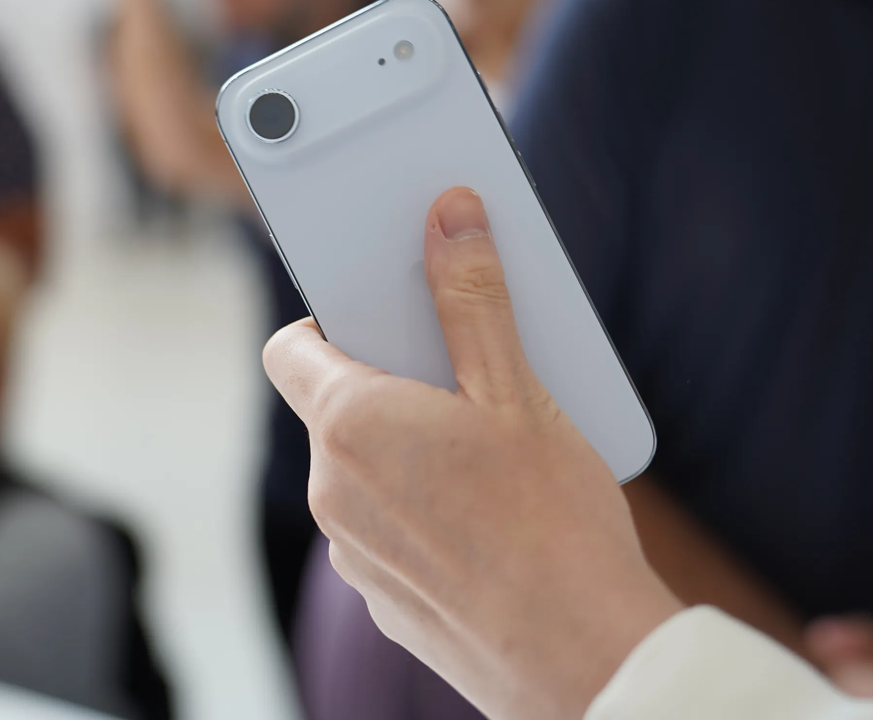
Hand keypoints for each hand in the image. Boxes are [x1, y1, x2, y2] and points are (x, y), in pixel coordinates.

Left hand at [264, 187, 681, 719]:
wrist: (583, 660)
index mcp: (349, 425)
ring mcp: (353, 553)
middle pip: (334, 408)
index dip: (329, 321)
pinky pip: (386, 528)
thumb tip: (448, 212)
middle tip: (465, 377)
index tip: (385, 315)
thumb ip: (471, 297)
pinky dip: (420, 508)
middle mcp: (332, 491)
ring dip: (407, 449)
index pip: (290, 348)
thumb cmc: (551, 521)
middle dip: (389, 383)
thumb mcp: (515, 390)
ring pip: (363, 471)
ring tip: (490, 453)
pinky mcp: (382, 599)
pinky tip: (489, 517)